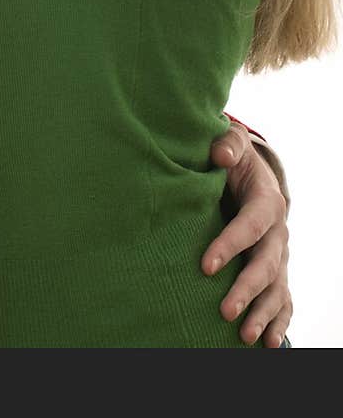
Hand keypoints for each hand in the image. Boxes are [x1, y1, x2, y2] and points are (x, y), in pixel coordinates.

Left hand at [204, 121, 291, 346]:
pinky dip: (279, 323)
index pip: (250, 226)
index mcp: (267, 202)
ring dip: (262, 314)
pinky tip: (268, 344)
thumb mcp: (232, 145)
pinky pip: (284, 301)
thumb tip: (219, 154)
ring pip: (276, 289)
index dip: (230, 245)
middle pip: (266, 265)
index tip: (205, 266)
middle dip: (246, 289)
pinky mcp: (276, 271)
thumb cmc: (234, 160)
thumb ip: (226, 145)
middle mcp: (278, 233)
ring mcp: (279, 255)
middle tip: (224, 311)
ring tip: (244, 337)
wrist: (251, 173)